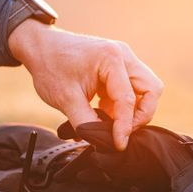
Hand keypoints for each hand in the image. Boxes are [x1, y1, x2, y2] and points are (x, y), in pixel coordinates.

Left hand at [8, 20, 163, 150]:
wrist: (41, 47)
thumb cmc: (50, 66)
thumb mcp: (66, 99)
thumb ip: (86, 123)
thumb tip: (103, 142)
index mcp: (112, 59)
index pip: (128, 100)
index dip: (125, 127)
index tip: (118, 144)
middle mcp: (124, 55)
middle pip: (151, 90)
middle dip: (140, 115)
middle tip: (121, 132)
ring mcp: (123, 59)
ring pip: (146, 89)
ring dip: (133, 110)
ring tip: (111, 123)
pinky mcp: (119, 66)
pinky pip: (132, 88)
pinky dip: (123, 104)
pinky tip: (104, 113)